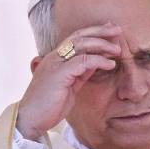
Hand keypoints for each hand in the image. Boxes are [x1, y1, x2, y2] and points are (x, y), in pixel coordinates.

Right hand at [16, 24, 121, 139]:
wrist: (31, 119)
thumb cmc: (49, 105)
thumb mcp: (70, 85)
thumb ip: (80, 73)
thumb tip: (95, 63)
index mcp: (56, 58)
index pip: (76, 38)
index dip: (94, 32)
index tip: (110, 31)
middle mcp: (54, 57)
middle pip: (79, 36)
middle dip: (100, 31)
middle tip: (118, 29)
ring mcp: (55, 64)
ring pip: (81, 44)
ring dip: (102, 44)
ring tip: (117, 49)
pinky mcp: (59, 74)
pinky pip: (83, 61)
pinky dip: (99, 60)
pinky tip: (110, 64)